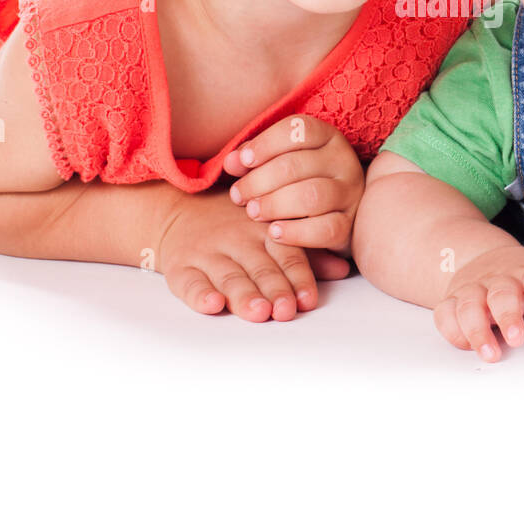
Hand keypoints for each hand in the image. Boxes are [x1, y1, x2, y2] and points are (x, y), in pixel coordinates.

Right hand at [156, 186, 329, 320]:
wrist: (179, 212)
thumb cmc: (236, 228)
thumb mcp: (269, 232)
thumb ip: (306, 253)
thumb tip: (343, 269)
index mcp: (264, 230)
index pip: (286, 253)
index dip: (298, 276)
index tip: (308, 299)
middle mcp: (237, 240)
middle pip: (259, 267)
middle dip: (274, 289)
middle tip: (286, 309)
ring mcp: (208, 253)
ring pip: (228, 276)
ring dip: (244, 295)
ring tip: (259, 312)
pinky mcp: (181, 267)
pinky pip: (189, 282)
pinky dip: (199, 295)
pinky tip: (212, 305)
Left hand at [224, 114, 362, 279]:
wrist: (333, 214)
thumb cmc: (297, 181)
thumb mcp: (278, 162)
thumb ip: (253, 159)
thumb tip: (230, 162)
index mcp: (327, 137)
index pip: (297, 130)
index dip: (265, 144)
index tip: (242, 161)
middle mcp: (343, 161)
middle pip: (296, 165)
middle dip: (259, 181)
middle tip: (238, 196)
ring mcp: (350, 194)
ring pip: (311, 196)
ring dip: (274, 205)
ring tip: (253, 212)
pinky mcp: (349, 226)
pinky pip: (324, 230)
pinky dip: (295, 233)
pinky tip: (274, 233)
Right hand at [434, 242, 523, 362]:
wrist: (484, 259)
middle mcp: (499, 281)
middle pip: (501, 293)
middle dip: (507, 315)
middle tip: (517, 338)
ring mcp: (473, 291)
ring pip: (468, 305)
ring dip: (477, 330)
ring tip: (491, 354)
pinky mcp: (452, 302)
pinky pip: (445, 314)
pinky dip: (452, 329)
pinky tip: (465, 344)